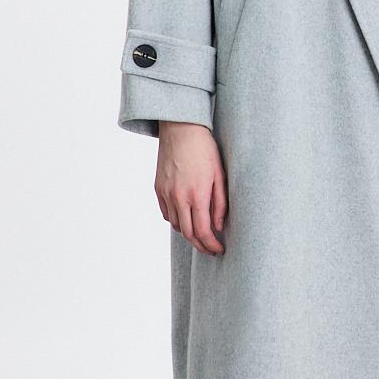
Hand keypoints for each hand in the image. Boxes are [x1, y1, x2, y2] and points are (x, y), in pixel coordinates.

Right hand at [155, 122, 226, 253]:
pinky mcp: (158, 188)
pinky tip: (186, 219)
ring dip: (188, 233)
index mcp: (197, 194)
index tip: (219, 250)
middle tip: (211, 249)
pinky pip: (166, 213)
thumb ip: (220, 203)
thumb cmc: (204, 149)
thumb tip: (219, 226)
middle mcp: (178, 197)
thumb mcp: (219, 175)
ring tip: (201, 234)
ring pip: (176, 225)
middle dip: (200, 245)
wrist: (180, 129)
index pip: (203, 231)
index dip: (211, 245)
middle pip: (187, 233)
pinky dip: (176, 221)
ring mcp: (165, 193)